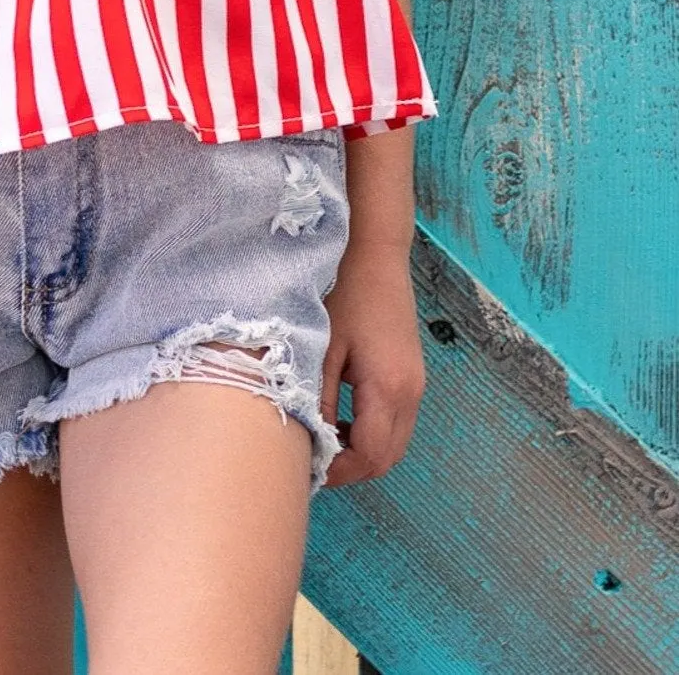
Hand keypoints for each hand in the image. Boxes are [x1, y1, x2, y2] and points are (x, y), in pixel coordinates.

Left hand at [318, 236, 425, 484]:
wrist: (375, 251)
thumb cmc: (344, 291)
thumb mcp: (322, 347)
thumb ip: (318, 399)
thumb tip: (309, 442)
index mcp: (389, 389)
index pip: (369, 457)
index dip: (338, 471)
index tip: (306, 466)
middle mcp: (411, 394)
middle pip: (387, 458)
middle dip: (350, 468)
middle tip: (312, 459)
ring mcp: (416, 385)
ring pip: (394, 443)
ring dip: (361, 450)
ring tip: (322, 438)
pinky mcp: (412, 374)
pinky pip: (396, 422)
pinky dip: (371, 431)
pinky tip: (340, 415)